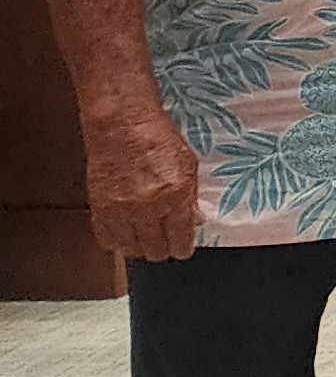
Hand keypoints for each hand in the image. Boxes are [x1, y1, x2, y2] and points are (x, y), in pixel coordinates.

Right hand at [81, 97, 199, 264]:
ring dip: (140, 248)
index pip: (180, 239)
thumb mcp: (188, 165)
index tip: (183, 248)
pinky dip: (117, 241)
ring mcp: (120, 210)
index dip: (182, 248)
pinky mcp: (99, 208)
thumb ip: (192, 197)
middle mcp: (147, 207)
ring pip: (130, 249)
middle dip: (163, 250)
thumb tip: (196, 221)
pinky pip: (107, 239)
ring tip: (146, 239)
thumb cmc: (158, 139)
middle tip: (165, 243)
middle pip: (154, 249)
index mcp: (174, 196)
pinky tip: (125, 233)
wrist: (121, 126)